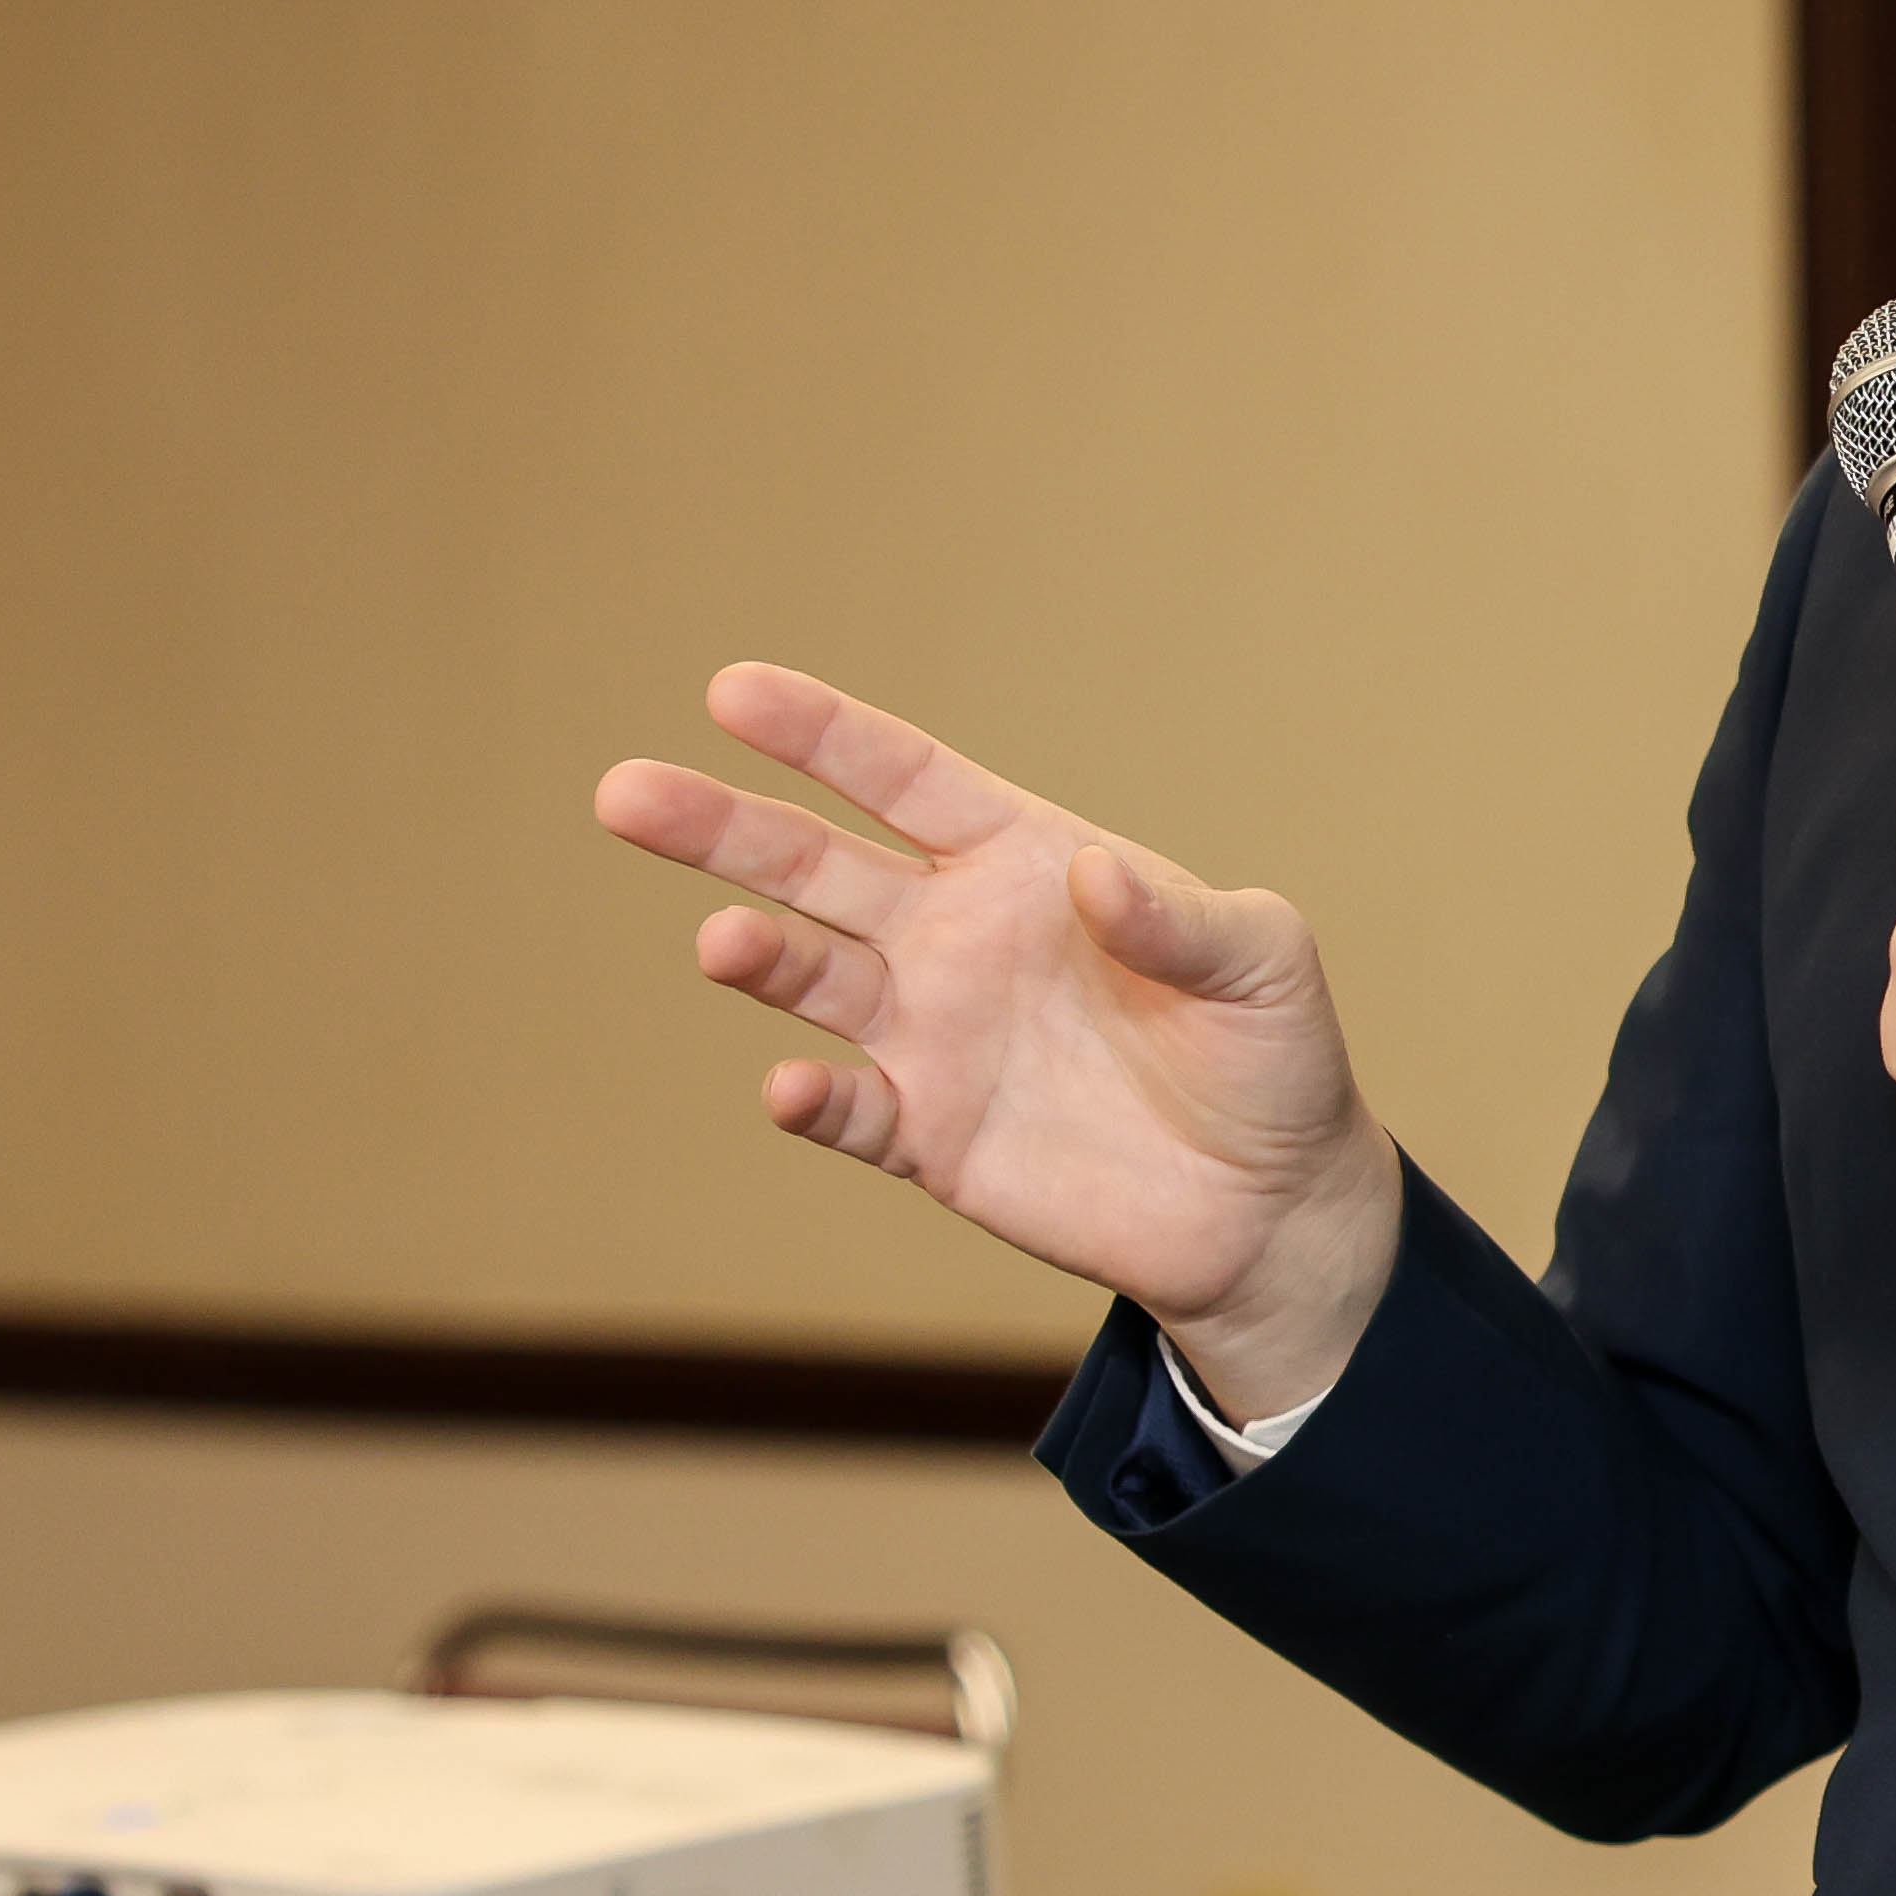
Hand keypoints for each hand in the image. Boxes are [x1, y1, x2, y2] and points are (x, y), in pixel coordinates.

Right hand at [591, 662, 1403, 1410]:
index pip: (904, 780)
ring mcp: (931, 1035)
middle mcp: (954, 938)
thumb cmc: (1270, 1056)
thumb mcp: (1263, 967)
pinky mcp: (928, 1135)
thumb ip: (1185, 918)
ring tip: (724, 944)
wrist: (1268, 1205)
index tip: (732, 689)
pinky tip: (792, 1088)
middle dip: (721, 829)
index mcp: (1025, 863)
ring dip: (758, 957)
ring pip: (810, 977)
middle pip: (814, 866)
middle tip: (625, 792)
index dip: (821, 736)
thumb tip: (1095, 875)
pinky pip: (847, 1110)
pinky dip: (812, 1101)